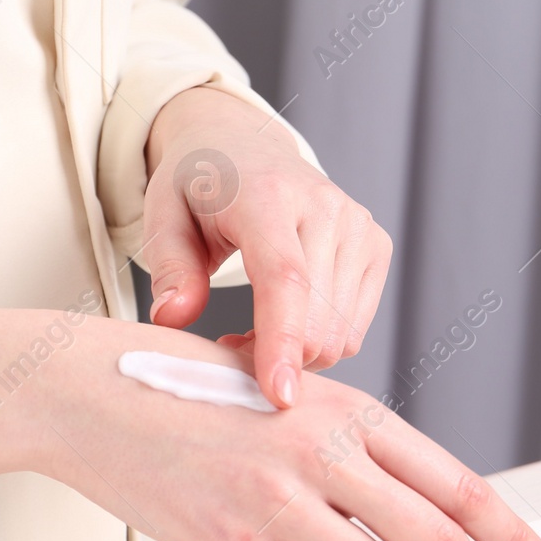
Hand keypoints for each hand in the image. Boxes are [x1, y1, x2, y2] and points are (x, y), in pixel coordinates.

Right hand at [43, 321, 540, 540]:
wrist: (95, 391)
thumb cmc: (190, 386)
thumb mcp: (289, 388)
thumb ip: (348, 436)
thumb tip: (408, 493)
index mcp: (347, 411)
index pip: (455, 481)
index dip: (509, 531)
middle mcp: (321, 453)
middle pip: (433, 535)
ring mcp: (276, 501)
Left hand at [141, 86, 391, 409]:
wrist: (245, 144)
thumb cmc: (202, 186)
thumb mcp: (164, 215)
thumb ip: (170, 268)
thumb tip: (173, 319)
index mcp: (268, 195)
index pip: (287, 279)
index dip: (282, 341)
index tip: (279, 396)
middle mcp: (325, 206)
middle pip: (317, 322)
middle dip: (274, 357)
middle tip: (228, 344)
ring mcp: (359, 226)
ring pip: (338, 335)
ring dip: (295, 351)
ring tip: (254, 325)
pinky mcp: (377, 246)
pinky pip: (353, 330)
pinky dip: (319, 340)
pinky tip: (288, 317)